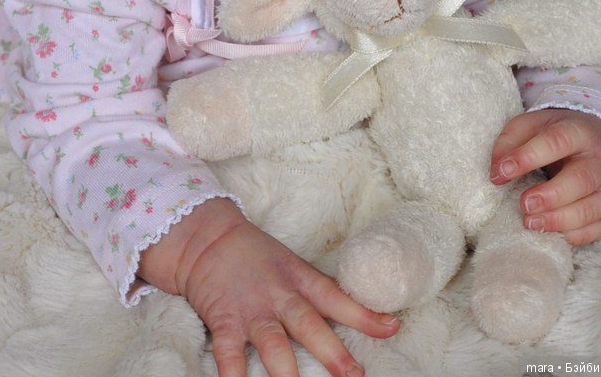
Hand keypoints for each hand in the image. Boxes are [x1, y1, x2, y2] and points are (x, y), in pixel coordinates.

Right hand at [138, 198, 399, 376]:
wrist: (208, 238)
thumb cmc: (256, 255)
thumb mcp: (290, 266)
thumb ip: (313, 291)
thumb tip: (351, 315)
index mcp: (299, 279)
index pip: (337, 298)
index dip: (364, 314)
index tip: (391, 328)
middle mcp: (279, 297)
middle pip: (310, 327)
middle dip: (333, 354)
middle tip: (355, 376)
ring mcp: (251, 311)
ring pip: (274, 347)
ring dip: (288, 374)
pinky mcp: (224, 322)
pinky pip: (230, 356)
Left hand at [489, 109, 600, 244]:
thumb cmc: (560, 134)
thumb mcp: (534, 124)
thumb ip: (511, 140)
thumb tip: (496, 172)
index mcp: (579, 132)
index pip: (556, 141)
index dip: (527, 157)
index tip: (502, 173)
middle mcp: (599, 161)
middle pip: (581, 180)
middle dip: (550, 196)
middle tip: (524, 204)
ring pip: (590, 210)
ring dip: (558, 220)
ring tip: (530, 222)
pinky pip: (594, 230)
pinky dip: (571, 236)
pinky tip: (549, 233)